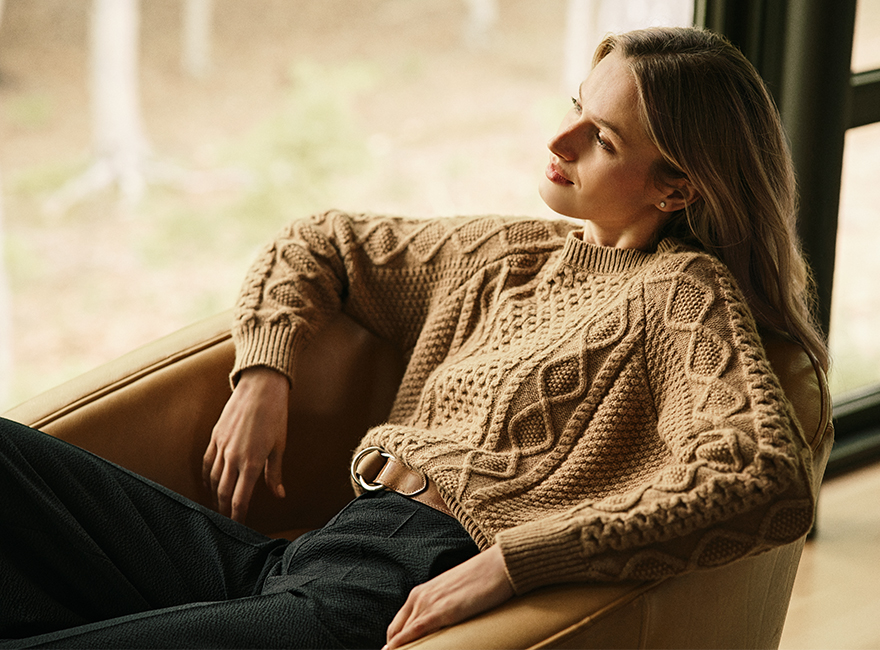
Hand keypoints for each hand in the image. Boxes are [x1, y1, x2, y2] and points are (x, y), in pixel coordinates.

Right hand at [202, 367, 289, 521]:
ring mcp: (222, 447)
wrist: (260, 388)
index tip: (238, 527)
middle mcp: (233, 458)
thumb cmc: (275, 417)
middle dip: (224, 510)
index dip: (238, 516)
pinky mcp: (215, 437)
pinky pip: (207, 462)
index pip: (240, 499)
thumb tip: (279, 494)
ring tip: (218, 506)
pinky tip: (210, 483)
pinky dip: (207, 476)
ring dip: (214, 495)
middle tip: (225, 522)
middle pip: (223, 493)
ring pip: (212, 479)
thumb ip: (275, 474)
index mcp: (252, 463)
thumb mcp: (279, 447)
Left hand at [384, 544, 514, 648]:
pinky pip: (415, 631)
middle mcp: (419, 597)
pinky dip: (404, 644)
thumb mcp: (453, 596)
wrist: (498, 566)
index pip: (398, 625)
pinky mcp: (441, 611)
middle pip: (396, 631)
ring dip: (400, 647)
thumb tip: (442, 625)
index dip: (395, 643)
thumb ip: (441, 609)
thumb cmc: (481, 581)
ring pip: (403, 634)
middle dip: (395, 647)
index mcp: (420, 593)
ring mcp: (429, 603)